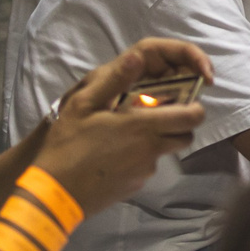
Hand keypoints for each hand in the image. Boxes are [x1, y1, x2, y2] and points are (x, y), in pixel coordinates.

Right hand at [32, 37, 216, 211]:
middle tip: (156, 114)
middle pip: (185, 136)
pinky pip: (146, 168)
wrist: (55, 193)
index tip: (182, 101)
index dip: (194, 108)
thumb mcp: (84, 105)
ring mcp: (144, 172)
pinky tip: (113, 154)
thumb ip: (115, 80)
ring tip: (127, 134)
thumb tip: (138, 57)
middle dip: (179, 125)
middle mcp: (151, 150)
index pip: (192, 117)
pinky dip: (139, 159)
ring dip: (156, 141)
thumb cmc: (67, 144)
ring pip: (165, 152)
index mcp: (144, 126)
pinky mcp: (135, 187)